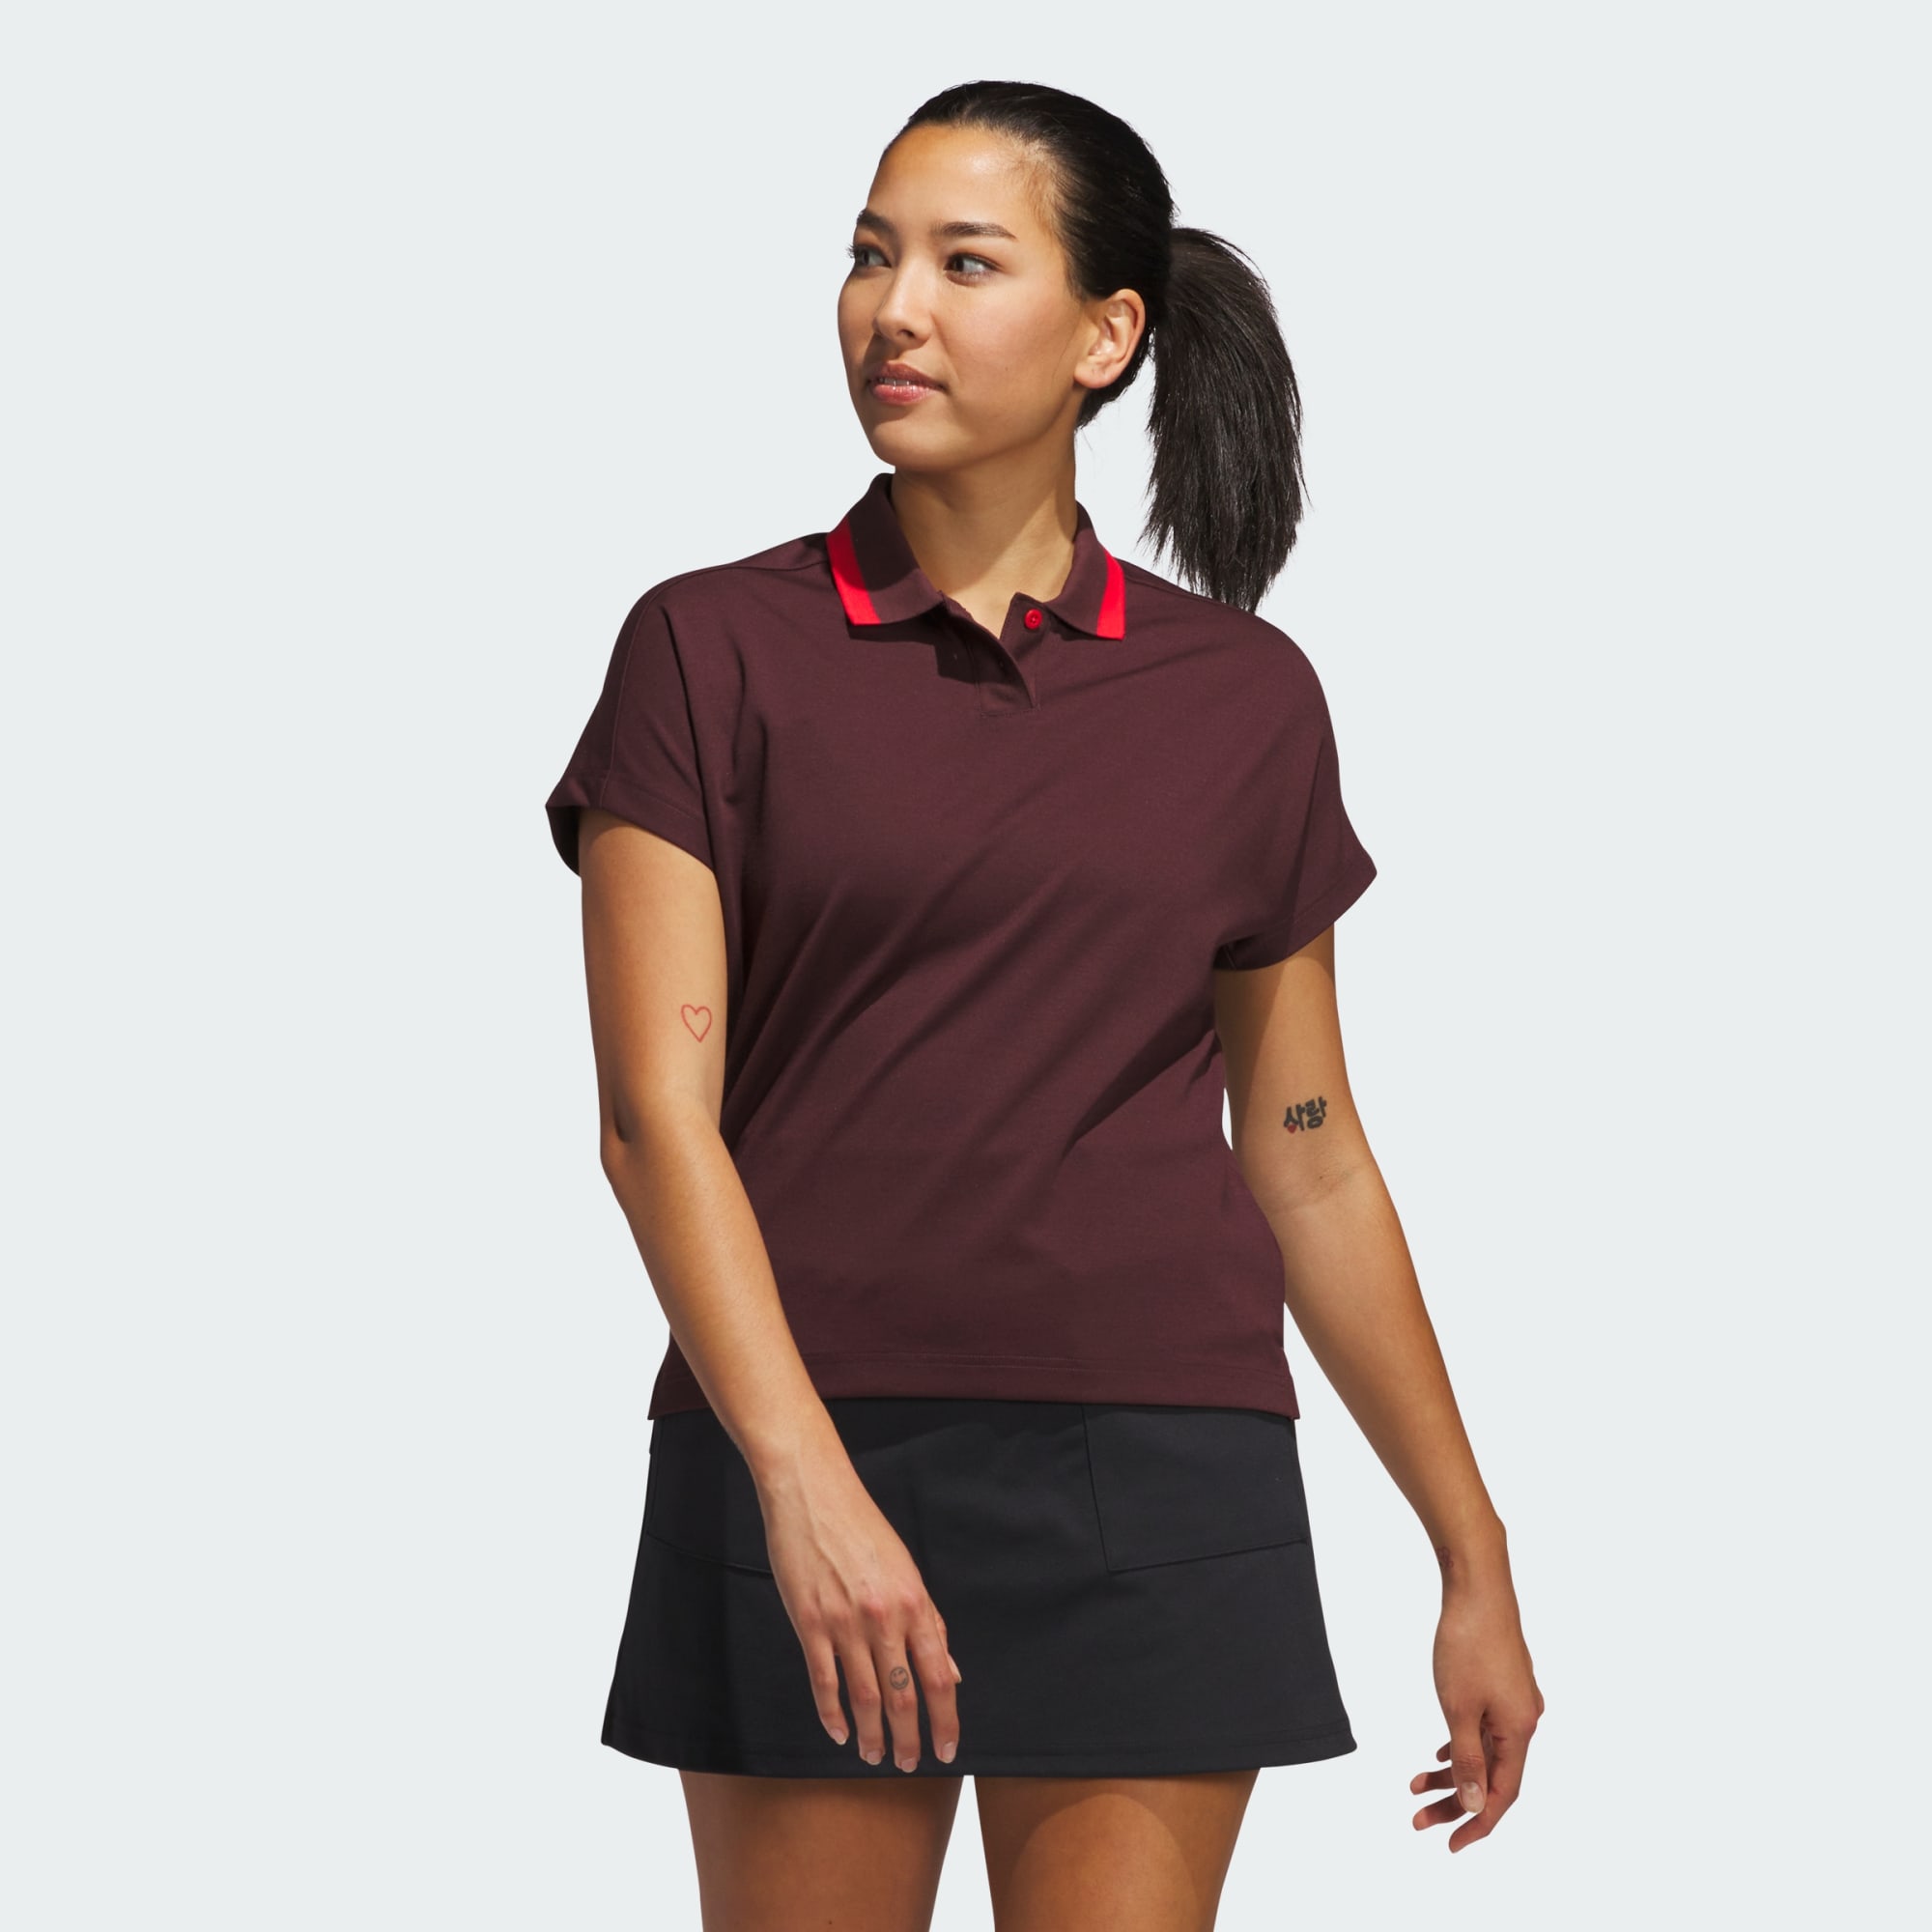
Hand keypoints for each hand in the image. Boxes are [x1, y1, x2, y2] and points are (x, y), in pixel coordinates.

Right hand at [757, 1450, 962, 1771]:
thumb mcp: (907, 1570)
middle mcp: (884, 1617)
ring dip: (872, 1734)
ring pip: (865, 1695)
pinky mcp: (809, 1623)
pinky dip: (832, 1713)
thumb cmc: (862, 1529)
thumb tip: (951, 1672)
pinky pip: (824, 1680)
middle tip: (911, 1765)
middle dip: (909, 1738)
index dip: (946, 1719)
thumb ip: (930, 1623)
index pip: (939, 1675)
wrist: (813, 1493)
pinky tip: (840, 1733)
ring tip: (874, 1757)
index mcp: (915, 1602)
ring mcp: (844, 1622)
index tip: (948, 1749)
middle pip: (903, 1694)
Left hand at [1409, 1569, 1543, 1850]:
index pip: (1503, 1795)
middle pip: (1493, 1776)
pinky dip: (1463, 1745)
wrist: (1477, 1585)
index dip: (1478, 1823)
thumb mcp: (1458, 1709)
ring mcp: (1516, 1700)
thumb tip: (1476, 1806)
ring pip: (1486, 1751)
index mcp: (1520, 1730)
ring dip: (1454, 1772)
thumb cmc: (1468, 1642)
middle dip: (1456, 1801)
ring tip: (1416, 1786)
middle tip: (1417, 1817)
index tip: (1449, 1844)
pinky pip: (1485, 1728)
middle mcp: (1525, 1719)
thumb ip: (1466, 1760)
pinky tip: (1439, 1754)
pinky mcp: (1504, 1683)